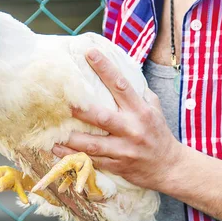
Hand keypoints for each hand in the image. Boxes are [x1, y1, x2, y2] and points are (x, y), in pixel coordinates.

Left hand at [51, 48, 183, 189]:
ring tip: (52, 134)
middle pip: (102, 117)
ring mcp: (124, 150)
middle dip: (81, 110)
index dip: (105, 68)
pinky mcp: (117, 165)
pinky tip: (57, 150)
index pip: (121, 85)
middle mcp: (132, 129)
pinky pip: (92, 160)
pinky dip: (73, 156)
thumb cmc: (158, 133)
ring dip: (71, 139)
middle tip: (62, 102)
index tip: (90, 54)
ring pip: (93, 144)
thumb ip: (138, 93)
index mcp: (141, 111)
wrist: (169, 167)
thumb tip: (121, 72)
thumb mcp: (154, 109)